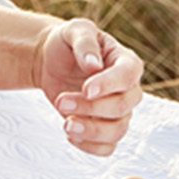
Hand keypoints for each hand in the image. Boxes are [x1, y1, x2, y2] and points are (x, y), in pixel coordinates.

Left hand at [32, 17, 144, 155]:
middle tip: (60, 101)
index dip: (109, 85)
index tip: (86, 89)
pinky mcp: (105, 126)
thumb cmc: (67, 42)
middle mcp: (128, 90)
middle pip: (122, 107)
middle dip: (90, 107)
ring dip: (91, 131)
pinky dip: (91, 147)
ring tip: (65, 124)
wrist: (51, 59)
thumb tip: (94, 65)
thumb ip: (85, 43)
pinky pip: (108, 147)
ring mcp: (118, 111)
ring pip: (117, 131)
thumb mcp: (74, 30)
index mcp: (126, 62)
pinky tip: (70, 135)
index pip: (127, 76)